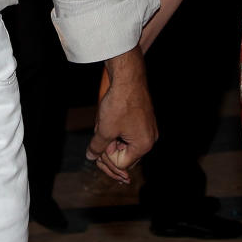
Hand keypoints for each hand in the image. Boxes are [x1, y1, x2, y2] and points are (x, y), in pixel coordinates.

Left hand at [86, 47, 155, 183]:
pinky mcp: (143, 119)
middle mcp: (149, 139)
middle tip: (100, 134)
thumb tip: (92, 156)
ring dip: (110, 135)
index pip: (121, 164)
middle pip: (124, 156)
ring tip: (105, 120)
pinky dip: (115, 127)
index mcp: (143, 145)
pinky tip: (108, 115)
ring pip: (123, 142)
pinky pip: (127, 131)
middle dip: (108, 147)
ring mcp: (147, 128)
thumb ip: (97, 147)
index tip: (101, 140)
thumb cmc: (119, 103)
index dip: (106, 155)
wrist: (128, 77)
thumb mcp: (104, 130)